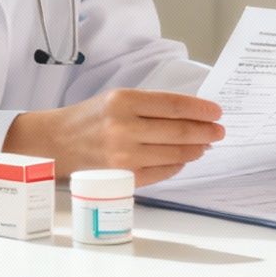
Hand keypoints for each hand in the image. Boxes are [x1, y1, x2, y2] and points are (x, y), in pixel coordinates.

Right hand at [4, 89, 224, 185]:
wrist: (56, 143)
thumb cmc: (90, 118)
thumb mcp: (117, 99)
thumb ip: (151, 106)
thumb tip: (192, 117)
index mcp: (123, 101)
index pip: (173, 105)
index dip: (200, 110)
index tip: (217, 112)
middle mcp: (123, 127)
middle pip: (177, 131)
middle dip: (204, 132)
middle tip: (219, 131)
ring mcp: (123, 155)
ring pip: (173, 153)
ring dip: (194, 150)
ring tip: (204, 145)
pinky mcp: (122, 176)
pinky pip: (161, 172)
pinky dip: (177, 165)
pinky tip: (184, 159)